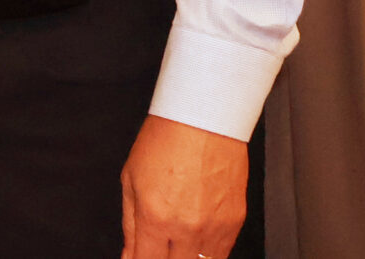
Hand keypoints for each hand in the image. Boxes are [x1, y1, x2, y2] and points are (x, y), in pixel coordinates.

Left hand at [120, 114, 247, 258]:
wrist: (203, 119)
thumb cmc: (165, 141)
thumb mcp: (130, 180)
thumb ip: (130, 224)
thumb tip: (129, 254)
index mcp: (155, 217)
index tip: (137, 258)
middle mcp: (186, 227)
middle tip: (159, 247)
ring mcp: (214, 227)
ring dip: (186, 256)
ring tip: (177, 243)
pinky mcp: (235, 222)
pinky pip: (222, 252)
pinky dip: (207, 252)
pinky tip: (196, 240)